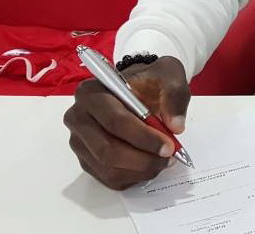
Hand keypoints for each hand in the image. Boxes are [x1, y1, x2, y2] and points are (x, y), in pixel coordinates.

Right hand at [63, 56, 190, 189]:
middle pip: (107, 150)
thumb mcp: (168, 76)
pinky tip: (150, 165)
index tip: (169, 146)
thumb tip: (175, 126)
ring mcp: (80, 141)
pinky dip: (133, 177)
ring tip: (163, 161)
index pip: (115, 121)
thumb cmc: (150, 81)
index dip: (143, 137)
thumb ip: (174, 96)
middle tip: (168, 157)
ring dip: (140, 170)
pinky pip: (109, 178)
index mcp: (92, 92)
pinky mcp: (86, 159)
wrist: (140, 89)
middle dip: (142, 159)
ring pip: (108, 168)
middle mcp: (78, 117)